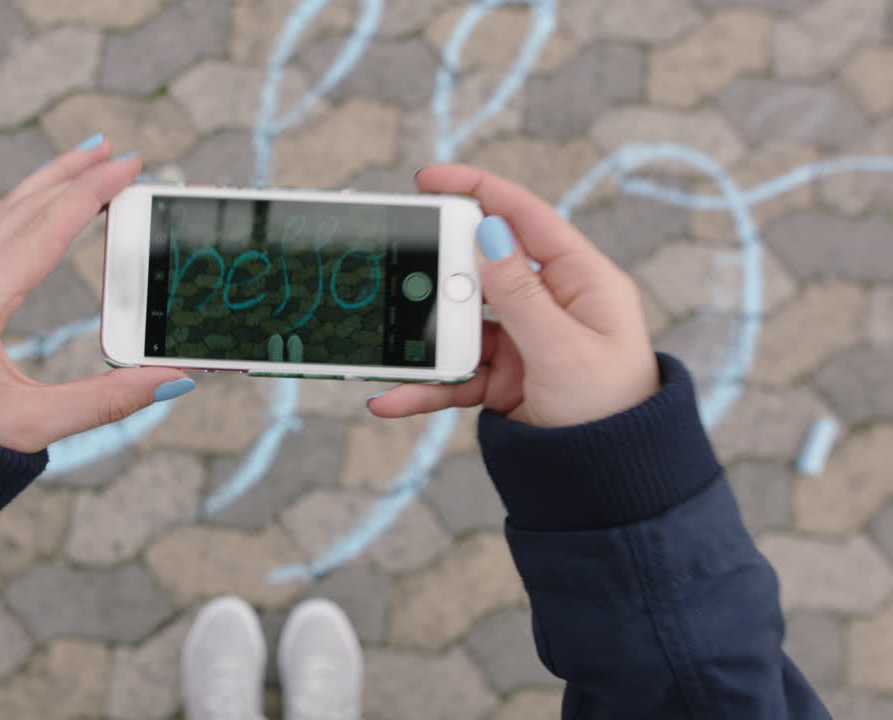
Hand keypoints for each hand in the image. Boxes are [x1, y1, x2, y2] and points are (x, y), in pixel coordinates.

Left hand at [0, 138, 191, 452]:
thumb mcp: (34, 427)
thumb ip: (107, 401)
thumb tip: (173, 380)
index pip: (42, 233)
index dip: (89, 195)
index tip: (127, 167)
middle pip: (21, 210)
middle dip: (72, 176)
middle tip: (119, 152)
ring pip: (1, 215)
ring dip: (46, 184)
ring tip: (86, 160)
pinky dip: (24, 208)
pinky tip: (43, 204)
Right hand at [368, 164, 659, 427]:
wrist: (612, 487)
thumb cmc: (610, 414)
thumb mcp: (563, 351)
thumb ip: (520, 295)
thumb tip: (489, 233)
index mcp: (580, 281)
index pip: (524, 219)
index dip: (477, 191)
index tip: (429, 180)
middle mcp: (549, 304)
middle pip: (480, 268)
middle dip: (437, 273)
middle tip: (398, 272)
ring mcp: (523, 341)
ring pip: (458, 324)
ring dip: (422, 338)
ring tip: (385, 348)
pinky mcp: (502, 378)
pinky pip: (453, 375)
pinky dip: (423, 386)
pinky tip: (392, 397)